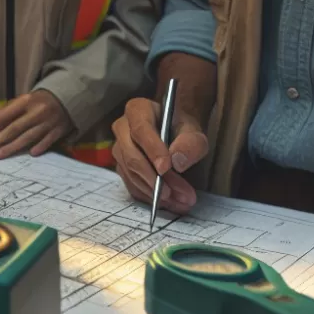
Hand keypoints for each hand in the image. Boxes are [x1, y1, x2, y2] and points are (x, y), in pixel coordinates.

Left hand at [0, 91, 71, 159]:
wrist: (65, 98)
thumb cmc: (34, 103)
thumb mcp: (17, 103)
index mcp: (23, 101)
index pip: (0, 117)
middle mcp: (35, 111)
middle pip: (11, 129)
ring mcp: (48, 121)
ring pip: (27, 136)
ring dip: (11, 147)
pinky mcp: (59, 130)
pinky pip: (48, 140)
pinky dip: (40, 146)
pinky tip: (30, 155)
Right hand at [111, 97, 209, 212]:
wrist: (176, 133)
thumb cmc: (183, 129)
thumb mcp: (194, 132)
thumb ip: (190, 143)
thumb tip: (177, 162)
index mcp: (137, 110)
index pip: (140, 129)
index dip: (152, 149)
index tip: (166, 168)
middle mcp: (122, 128)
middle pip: (131, 155)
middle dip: (153, 178)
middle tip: (175, 194)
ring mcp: (119, 149)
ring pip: (131, 174)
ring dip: (154, 191)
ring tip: (179, 201)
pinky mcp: (122, 168)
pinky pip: (132, 185)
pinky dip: (150, 197)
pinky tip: (170, 203)